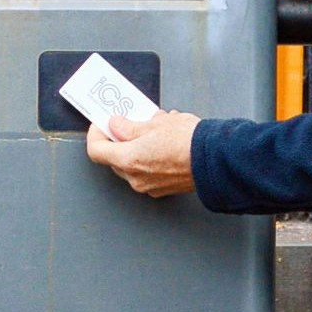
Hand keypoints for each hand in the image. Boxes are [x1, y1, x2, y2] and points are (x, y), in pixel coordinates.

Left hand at [85, 110, 199, 197]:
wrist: (216, 160)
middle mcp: (135, 178)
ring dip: (136, 147)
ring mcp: (149, 186)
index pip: (96, 150)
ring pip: (132, 164)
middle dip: (118, 140)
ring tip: (153, 129)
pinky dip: (149, 157)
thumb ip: (130, 127)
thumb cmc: (189, 141)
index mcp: (129, 160)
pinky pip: (147, 171)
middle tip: (126, 122)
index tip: (102, 123)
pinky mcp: (163, 188)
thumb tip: (116, 125)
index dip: (96, 134)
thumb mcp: (156, 123)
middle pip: (113, 158)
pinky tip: (163, 143)